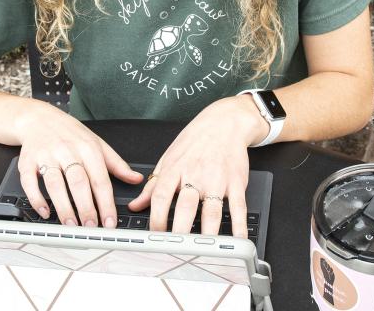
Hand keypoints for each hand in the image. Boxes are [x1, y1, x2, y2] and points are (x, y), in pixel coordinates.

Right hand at [13, 101, 143, 227]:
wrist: (39, 118)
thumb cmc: (70, 134)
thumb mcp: (97, 143)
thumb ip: (117, 164)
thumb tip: (136, 179)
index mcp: (88, 148)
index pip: (100, 179)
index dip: (106, 203)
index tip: (110, 222)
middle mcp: (67, 151)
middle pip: (78, 182)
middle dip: (86, 207)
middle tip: (90, 226)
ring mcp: (46, 155)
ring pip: (55, 183)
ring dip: (63, 206)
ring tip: (71, 223)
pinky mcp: (27, 161)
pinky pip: (30, 182)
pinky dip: (37, 199)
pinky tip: (45, 212)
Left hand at [127, 95, 266, 236]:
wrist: (224, 123)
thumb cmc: (194, 142)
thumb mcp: (168, 159)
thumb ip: (152, 186)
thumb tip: (135, 206)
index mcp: (174, 170)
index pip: (161, 197)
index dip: (156, 219)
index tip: (155, 237)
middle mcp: (195, 175)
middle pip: (185, 207)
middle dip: (180, 230)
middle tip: (178, 249)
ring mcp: (217, 180)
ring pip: (211, 211)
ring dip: (208, 233)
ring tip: (204, 250)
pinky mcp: (236, 183)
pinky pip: (238, 207)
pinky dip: (238, 225)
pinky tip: (237, 239)